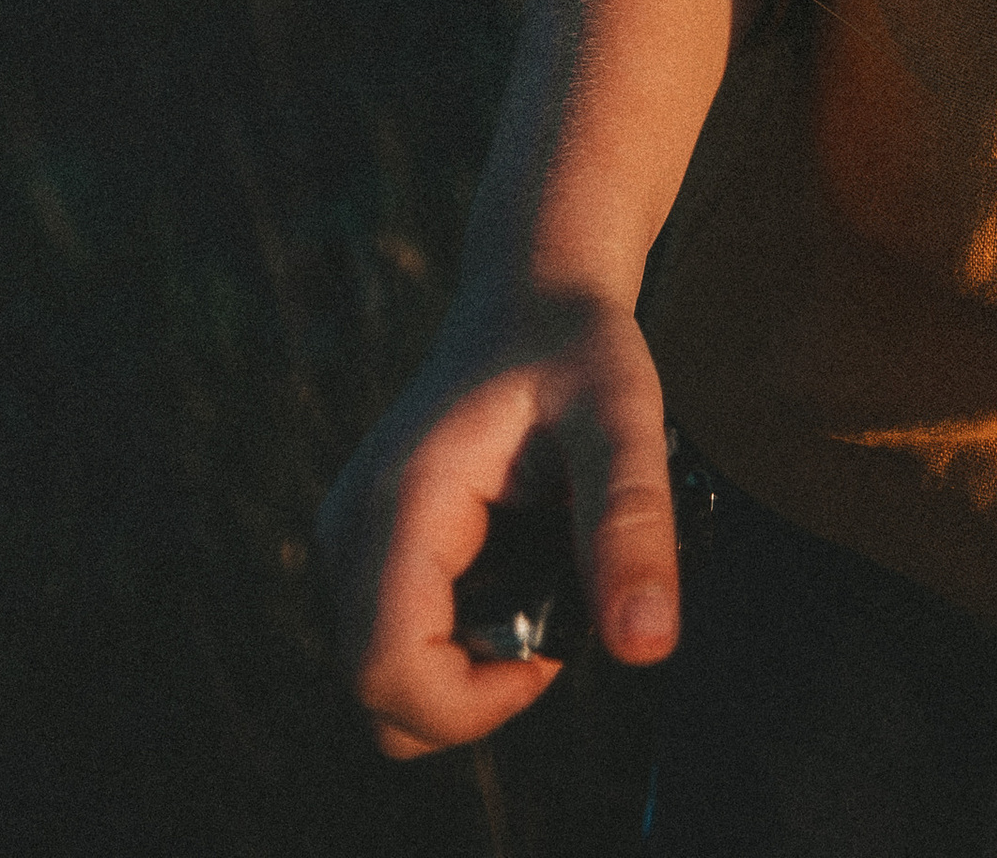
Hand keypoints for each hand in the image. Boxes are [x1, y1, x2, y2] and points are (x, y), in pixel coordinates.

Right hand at [315, 290, 680, 758]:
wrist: (532, 292)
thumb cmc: (579, 347)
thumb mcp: (625, 418)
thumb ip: (634, 524)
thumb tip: (648, 647)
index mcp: (403, 502)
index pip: (387, 671)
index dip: (473, 703)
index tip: (553, 651)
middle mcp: (351, 527)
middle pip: (379, 695)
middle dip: (475, 692)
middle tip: (556, 608)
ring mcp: (349, 538)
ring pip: (382, 678)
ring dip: (467, 671)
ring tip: (541, 580)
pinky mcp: (365, 546)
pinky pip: (392, 641)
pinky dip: (456, 643)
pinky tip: (515, 572)